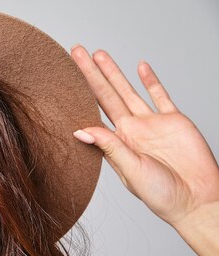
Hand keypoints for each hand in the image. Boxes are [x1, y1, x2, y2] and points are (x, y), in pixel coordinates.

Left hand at [70, 45, 218, 227]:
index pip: (91, 113)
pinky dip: (151, 81)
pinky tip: (140, 67)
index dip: (78, 96)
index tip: (62, 80)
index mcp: (116, 143)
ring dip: (114, 72)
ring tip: (99, 55)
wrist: (196, 199)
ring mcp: (152, 124)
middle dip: (90, 74)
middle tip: (75, 53)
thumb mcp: (131, 170)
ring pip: (128, 91)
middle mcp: (131, 131)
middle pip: (106, 95)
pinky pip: (160, 95)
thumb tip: (80, 130)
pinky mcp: (174, 120)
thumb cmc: (161, 194)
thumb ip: (110, 147)